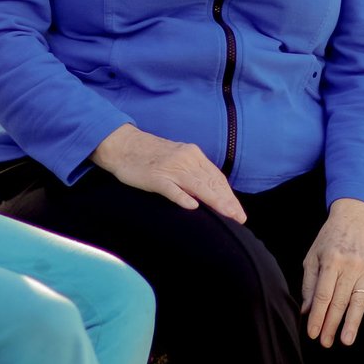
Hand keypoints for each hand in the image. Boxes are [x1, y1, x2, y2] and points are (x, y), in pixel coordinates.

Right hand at [92, 124, 245, 222]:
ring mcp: (171, 168)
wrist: (123, 144)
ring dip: (215, 201)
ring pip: (198, 186)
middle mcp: (186, 159)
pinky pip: (171, 188)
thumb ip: (193, 171)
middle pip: (211, 183)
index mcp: (193, 155)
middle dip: (227, 202)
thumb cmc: (150, 154)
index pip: (216, 178)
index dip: (229, 195)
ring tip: (227, 215)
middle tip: (240, 218)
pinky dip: (182, 197)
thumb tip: (210, 191)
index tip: (238, 212)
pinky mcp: (155, 177)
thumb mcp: (177, 157)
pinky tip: (193, 207)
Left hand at [301, 198, 363, 347]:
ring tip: (346, 340)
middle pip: (339, 300)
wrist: (355, 217)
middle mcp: (350, 265)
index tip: (312, 333)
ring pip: (358, 300)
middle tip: (325, 342)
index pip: (323, 295)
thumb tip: (306, 310)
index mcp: (331, 260)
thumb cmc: (330, 239)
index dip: (317, 316)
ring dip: (352, 322)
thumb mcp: (313, 256)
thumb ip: (309, 283)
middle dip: (331, 324)